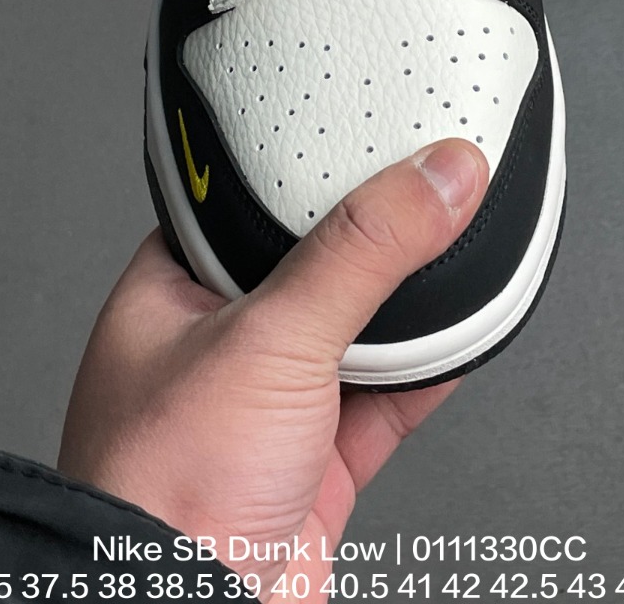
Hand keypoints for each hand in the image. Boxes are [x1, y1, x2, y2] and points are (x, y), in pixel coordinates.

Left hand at [59, 138, 488, 599]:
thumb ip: (361, 252)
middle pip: (315, 267)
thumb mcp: (271, 335)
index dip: (307, 169)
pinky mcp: (316, 466)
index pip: (248, 204)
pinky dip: (430, 371)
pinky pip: (389, 399)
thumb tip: (435, 177)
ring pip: (357, 333)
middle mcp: (220, 346)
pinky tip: (461, 336)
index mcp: (173, 291)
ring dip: (407, 310)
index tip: (368, 136)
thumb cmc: (162, 487)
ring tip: (453, 251)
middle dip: (370, 243)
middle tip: (425, 190)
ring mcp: (270, 409)